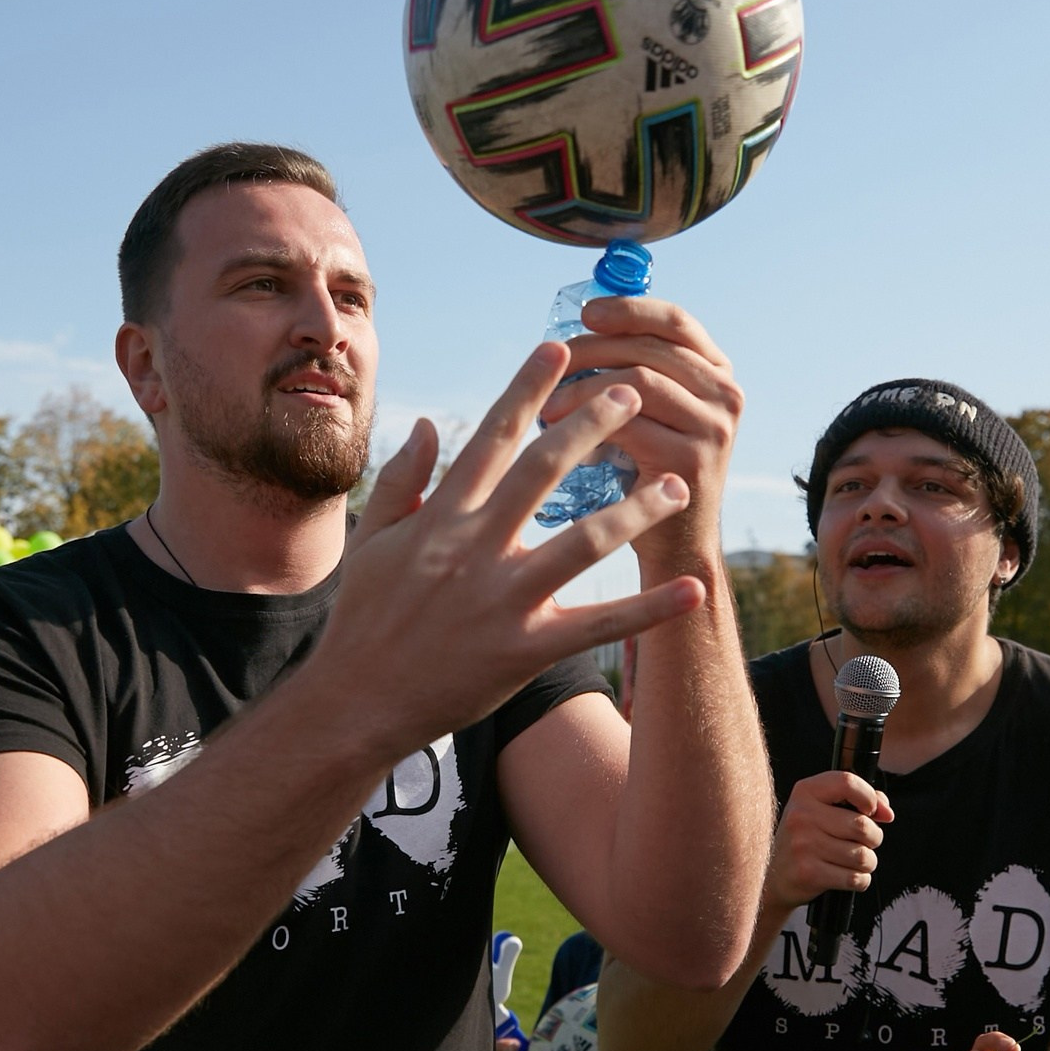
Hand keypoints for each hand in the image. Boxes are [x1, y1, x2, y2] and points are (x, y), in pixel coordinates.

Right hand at [316, 341, 707, 757]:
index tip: (558, 349)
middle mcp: (475, 548)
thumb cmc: (364, 620)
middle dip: (591, 426)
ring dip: (637, 509)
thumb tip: (429, 424)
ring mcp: (504, 599)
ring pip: (584, 543)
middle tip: (633, 392)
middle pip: (544, 472)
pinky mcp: (526, 650)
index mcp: (441, 516)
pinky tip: (692, 591)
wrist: (357, 702)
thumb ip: (403, 480)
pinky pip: (599, 625)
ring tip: (679, 484)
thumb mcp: (370, 541)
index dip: (527, 389)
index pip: (492, 437)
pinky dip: (649, 610)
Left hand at [542, 295, 742, 565]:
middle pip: (650, 348)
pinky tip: (561, 439)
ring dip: (583, 390)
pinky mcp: (692, 461)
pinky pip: (630, 425)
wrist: (674, 548)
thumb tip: (579, 328)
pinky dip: (588, 427)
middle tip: (548, 368)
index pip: (675, 321)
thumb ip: (635, 371)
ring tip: (547, 408)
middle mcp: (726, 395)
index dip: (629, 309)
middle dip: (591, 351)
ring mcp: (714, 428)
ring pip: (638, 381)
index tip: (586, 312)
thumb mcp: (653, 414)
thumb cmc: (648, 474)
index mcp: (717, 374)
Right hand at [763, 770, 894, 912]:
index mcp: (805, 792)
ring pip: (863, 856)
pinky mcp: (808, 873)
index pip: (847, 782)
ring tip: (853, 861)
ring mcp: (803, 845)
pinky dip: (860, 880)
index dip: (869, 797)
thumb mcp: (821, 810)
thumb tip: (886, 812)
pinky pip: (855, 878)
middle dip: (874, 838)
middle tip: (863, 842)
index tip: (873, 811)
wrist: (773, 876)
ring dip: (867, 862)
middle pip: (862, 825)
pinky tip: (845, 876)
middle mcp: (801, 816)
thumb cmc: (805, 839)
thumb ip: (856, 800)